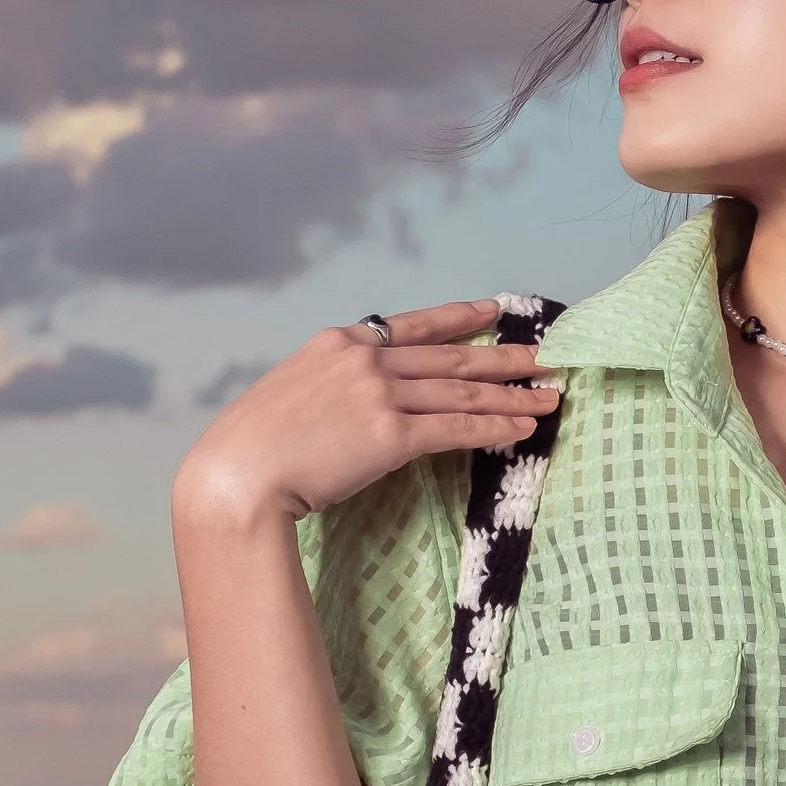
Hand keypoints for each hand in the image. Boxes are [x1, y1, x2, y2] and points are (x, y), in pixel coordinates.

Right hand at [172, 298, 559, 530]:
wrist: (237, 473)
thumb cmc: (253, 445)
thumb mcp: (294, 393)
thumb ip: (335, 386)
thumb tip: (365, 404)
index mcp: (340, 344)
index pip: (414, 325)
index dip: (460, 318)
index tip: (493, 312)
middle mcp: (366, 361)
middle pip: (452, 357)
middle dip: (505, 359)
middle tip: (545, 357)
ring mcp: (380, 395)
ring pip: (462, 392)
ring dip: (512, 396)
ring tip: (548, 397)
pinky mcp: (390, 435)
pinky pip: (456, 429)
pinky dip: (494, 428)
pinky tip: (522, 429)